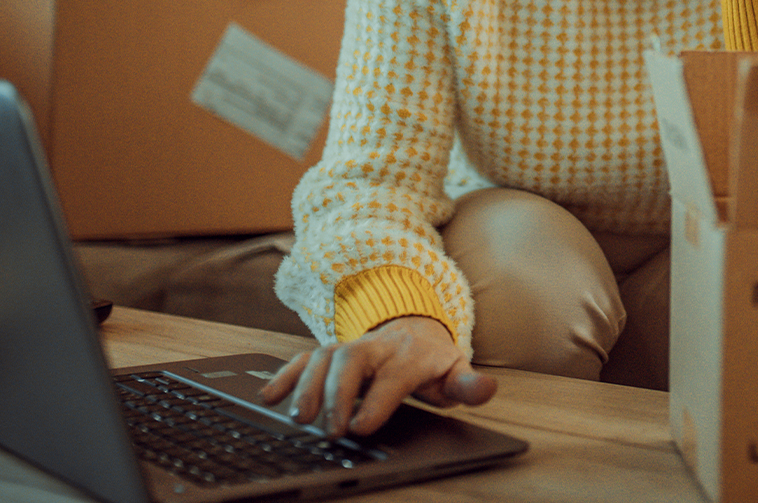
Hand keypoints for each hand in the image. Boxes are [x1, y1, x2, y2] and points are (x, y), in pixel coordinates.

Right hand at [260, 316, 496, 437]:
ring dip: (308, 384)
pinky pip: (305, 357)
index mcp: (411, 354)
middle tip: (330, 428)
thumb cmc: (433, 362)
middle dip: (337, 391)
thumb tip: (487, 389)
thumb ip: (470, 386)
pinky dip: (285, 374)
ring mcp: (351, 346)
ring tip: (299, 417)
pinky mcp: (331, 352)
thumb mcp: (456, 373)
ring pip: (325, 354)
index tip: (361, 427)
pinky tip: (269, 396)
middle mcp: (378, 346)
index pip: (393, 375)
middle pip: (352, 357)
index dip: (377, 399)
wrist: (415, 329)